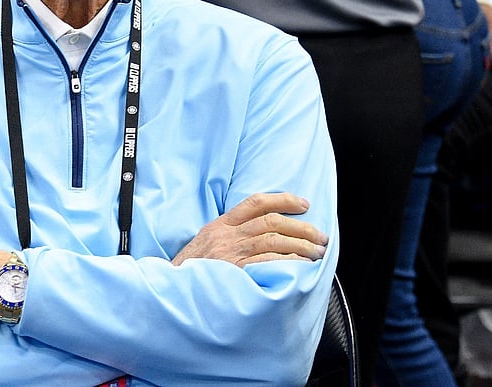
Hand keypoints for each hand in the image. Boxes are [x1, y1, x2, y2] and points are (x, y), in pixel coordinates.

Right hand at [172, 192, 327, 267]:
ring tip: (317, 252)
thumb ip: (229, 237)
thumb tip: (262, 235)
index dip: (283, 199)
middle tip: (319, 236)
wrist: (172, 292)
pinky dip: (289, 261)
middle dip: (301, 227)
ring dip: (301, 245)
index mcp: (220, 226)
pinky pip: (269, 261)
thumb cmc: (191, 273)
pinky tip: (301, 265)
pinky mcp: (235, 271)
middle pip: (271, 221)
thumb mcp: (205, 245)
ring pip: (274, 239)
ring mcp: (230, 253)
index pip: (255, 202)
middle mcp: (226, 236)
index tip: (303, 204)